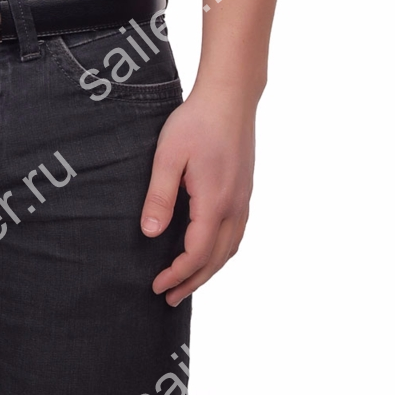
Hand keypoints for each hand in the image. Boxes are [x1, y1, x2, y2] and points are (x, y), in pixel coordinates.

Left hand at [140, 87, 255, 305]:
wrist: (230, 97)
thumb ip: (159, 197)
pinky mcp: (244, 189)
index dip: (177, 274)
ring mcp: (244, 199)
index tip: (157, 286)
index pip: (197, 253)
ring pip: (230, 248)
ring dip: (209, 269)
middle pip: (217, 259)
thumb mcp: (168, 156)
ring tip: (188, 281)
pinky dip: (222, 251)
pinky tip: (210, 249)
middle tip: (170, 297)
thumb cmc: (196, 121)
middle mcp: (235, 207)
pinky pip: (236, 232)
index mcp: (215, 203)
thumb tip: (150, 234)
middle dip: (193, 281)